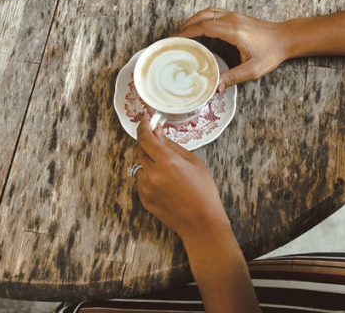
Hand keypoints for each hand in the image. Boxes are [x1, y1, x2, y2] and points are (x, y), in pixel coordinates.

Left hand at [135, 120, 230, 241]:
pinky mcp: (145, 200)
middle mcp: (153, 174)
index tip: (144, 121)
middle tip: (161, 147)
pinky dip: (150, 178)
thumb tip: (158, 132)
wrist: (201, 222)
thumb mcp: (194, 162)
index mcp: (167, 162)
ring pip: (140, 167)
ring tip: (169, 173)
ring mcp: (147, 188)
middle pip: (141, 151)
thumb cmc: (203, 191)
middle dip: (149, 145)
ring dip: (149, 164)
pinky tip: (167, 186)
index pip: (146, 138)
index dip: (143, 127)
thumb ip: (172, 146)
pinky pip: (142, 182)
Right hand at [174, 8, 288, 91]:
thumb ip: (233, 77)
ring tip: (183, 33)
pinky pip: (214, 13)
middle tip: (174, 38)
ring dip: (193, 20)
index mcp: (233, 30)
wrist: (285, 38)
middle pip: (202, 17)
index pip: (204, 27)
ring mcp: (234, 16)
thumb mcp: (253, 69)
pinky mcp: (236, 16)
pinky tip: (198, 28)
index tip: (174, 39)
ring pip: (207, 12)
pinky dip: (202, 19)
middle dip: (185, 26)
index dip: (187, 32)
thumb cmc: (271, 53)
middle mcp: (232, 19)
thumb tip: (216, 87)